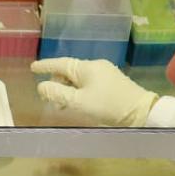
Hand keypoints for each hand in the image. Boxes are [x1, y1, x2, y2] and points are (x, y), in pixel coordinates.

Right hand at [31, 58, 159, 127]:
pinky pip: (89, 82)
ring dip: (68, 89)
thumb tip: (41, 86)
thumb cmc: (107, 106)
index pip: (60, 64)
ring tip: (62, 104)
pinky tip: (78, 102)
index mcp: (86, 67)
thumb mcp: (78, 102)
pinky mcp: (113, 82)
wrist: (141, 111)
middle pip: (69, 71)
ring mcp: (106, 72)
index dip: (45, 66)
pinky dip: (79, 90)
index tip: (33, 67)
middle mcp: (95, 66)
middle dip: (56, 82)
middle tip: (47, 96)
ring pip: (79, 78)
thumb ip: (57, 93)